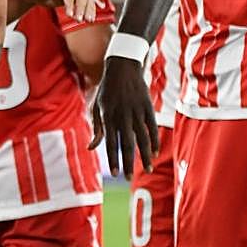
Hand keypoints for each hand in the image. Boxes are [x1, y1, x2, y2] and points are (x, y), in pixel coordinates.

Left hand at [88, 56, 157, 177]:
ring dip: (145, 156)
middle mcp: (122, 115)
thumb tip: (91, 148)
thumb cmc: (107, 90)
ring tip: (147, 169)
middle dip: (128, 163)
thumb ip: (96, 129)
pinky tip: (155, 153)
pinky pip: (152, 128)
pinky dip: (154, 141)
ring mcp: (136, 111)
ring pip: (142, 138)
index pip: (110, 142)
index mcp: (108, 115)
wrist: (122, 67)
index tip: (114, 174)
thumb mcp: (97, 106)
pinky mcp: (148, 107)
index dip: (113, 159)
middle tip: (128, 178)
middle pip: (127, 144)